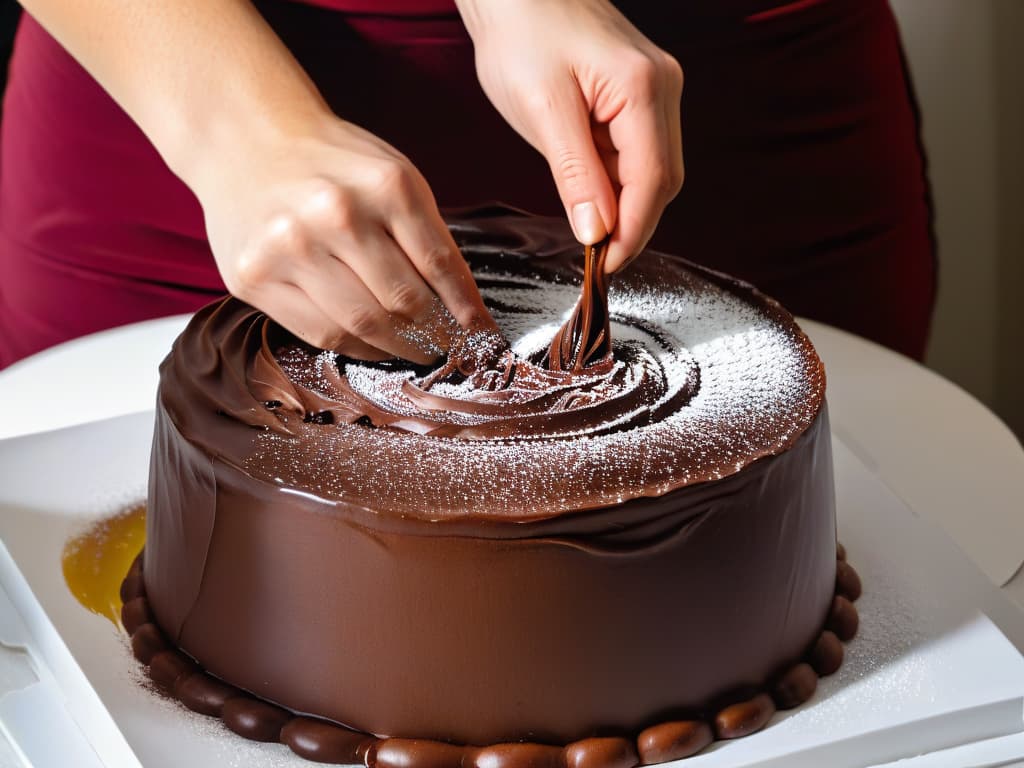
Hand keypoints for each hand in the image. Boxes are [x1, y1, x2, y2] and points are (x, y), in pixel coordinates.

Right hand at [194, 115, 493, 363]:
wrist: (244, 139)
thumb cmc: (332, 164)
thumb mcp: (392, 177)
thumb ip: (426, 235)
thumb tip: (463, 309)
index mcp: (385, 185)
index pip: (441, 266)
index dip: (466, 311)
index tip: (482, 338)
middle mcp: (336, 214)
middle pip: (404, 301)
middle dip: (434, 334)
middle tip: (447, 349)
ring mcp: (289, 247)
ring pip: (363, 325)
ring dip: (398, 347)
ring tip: (415, 350)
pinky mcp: (254, 276)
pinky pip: (321, 334)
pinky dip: (357, 349)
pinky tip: (373, 346)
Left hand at [456, 0, 683, 271]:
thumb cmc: (521, 31)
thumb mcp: (542, 110)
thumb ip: (576, 174)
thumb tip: (596, 233)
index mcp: (645, 88)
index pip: (653, 181)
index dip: (632, 232)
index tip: (605, 267)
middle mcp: (662, 87)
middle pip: (662, 179)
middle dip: (632, 224)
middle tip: (594, 259)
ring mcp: (654, 88)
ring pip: (650, 169)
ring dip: (623, 205)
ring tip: (587, 232)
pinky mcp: (636, 93)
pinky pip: (634, 151)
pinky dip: (615, 182)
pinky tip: (590, 196)